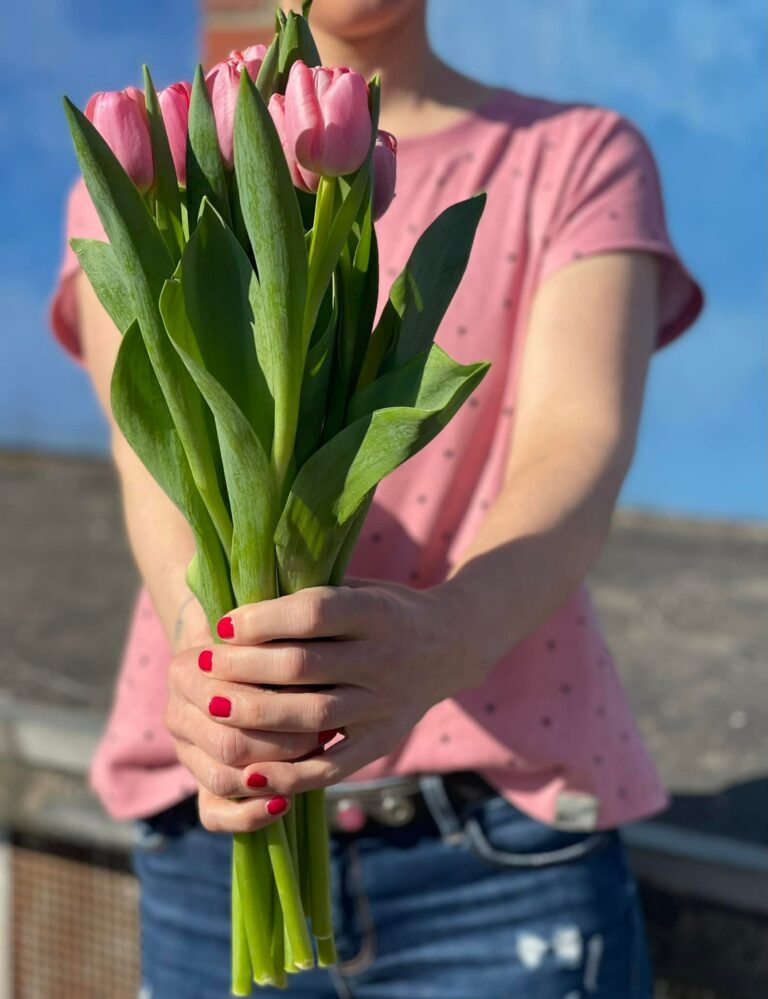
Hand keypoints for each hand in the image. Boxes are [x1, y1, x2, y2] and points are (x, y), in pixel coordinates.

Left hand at [165, 580, 482, 831]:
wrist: (450, 644)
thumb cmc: (384, 610)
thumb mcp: (358, 587)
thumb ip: (310, 595)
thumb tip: (237, 597)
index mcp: (377, 612)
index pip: (312, 614)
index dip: (261, 620)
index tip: (221, 624)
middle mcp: (386, 659)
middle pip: (303, 666)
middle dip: (243, 667)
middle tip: (201, 665)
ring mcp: (386, 705)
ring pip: (312, 716)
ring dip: (255, 715)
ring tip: (211, 707)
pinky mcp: (383, 742)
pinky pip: (332, 766)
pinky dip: (289, 773)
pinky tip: (249, 770)